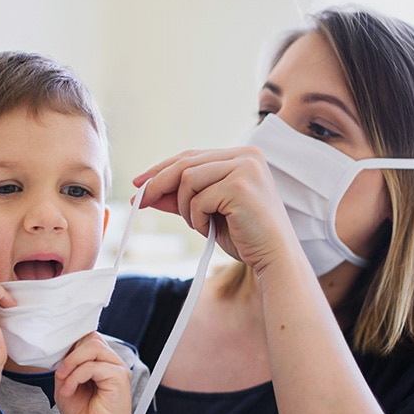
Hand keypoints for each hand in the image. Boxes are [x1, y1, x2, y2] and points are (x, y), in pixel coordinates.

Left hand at [54, 333, 137, 413]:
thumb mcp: (65, 384)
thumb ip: (65, 366)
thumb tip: (62, 353)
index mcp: (101, 361)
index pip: (88, 337)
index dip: (71, 343)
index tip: (58, 359)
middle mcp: (111, 361)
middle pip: (91, 338)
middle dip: (70, 353)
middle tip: (60, 372)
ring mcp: (117, 368)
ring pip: (93, 346)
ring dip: (72, 362)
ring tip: (63, 380)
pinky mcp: (119, 378)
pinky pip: (94, 366)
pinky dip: (76, 376)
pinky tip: (69, 390)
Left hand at [134, 145, 299, 274]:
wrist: (274, 257)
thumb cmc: (244, 236)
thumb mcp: (207, 212)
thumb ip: (182, 198)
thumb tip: (148, 192)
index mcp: (241, 156)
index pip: (191, 156)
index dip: (161, 170)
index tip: (139, 184)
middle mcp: (246, 155)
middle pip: (185, 163)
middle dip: (158, 183)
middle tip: (139, 201)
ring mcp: (245, 167)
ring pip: (188, 179)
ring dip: (185, 207)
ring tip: (200, 224)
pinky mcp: (240, 185)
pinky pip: (198, 199)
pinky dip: (197, 218)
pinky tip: (210, 228)